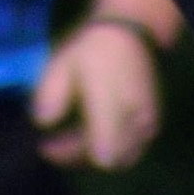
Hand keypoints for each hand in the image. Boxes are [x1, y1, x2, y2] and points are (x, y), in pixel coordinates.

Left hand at [33, 17, 161, 170]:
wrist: (130, 35)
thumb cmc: (92, 50)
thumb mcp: (63, 64)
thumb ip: (52, 92)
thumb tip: (43, 122)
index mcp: (110, 101)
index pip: (102, 150)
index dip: (73, 157)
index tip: (46, 147)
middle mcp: (134, 118)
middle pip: (108, 159)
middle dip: (77, 158)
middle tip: (49, 146)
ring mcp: (147, 124)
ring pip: (121, 159)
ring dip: (93, 156)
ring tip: (66, 141)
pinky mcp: (151, 127)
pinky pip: (131, 151)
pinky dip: (109, 150)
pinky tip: (87, 137)